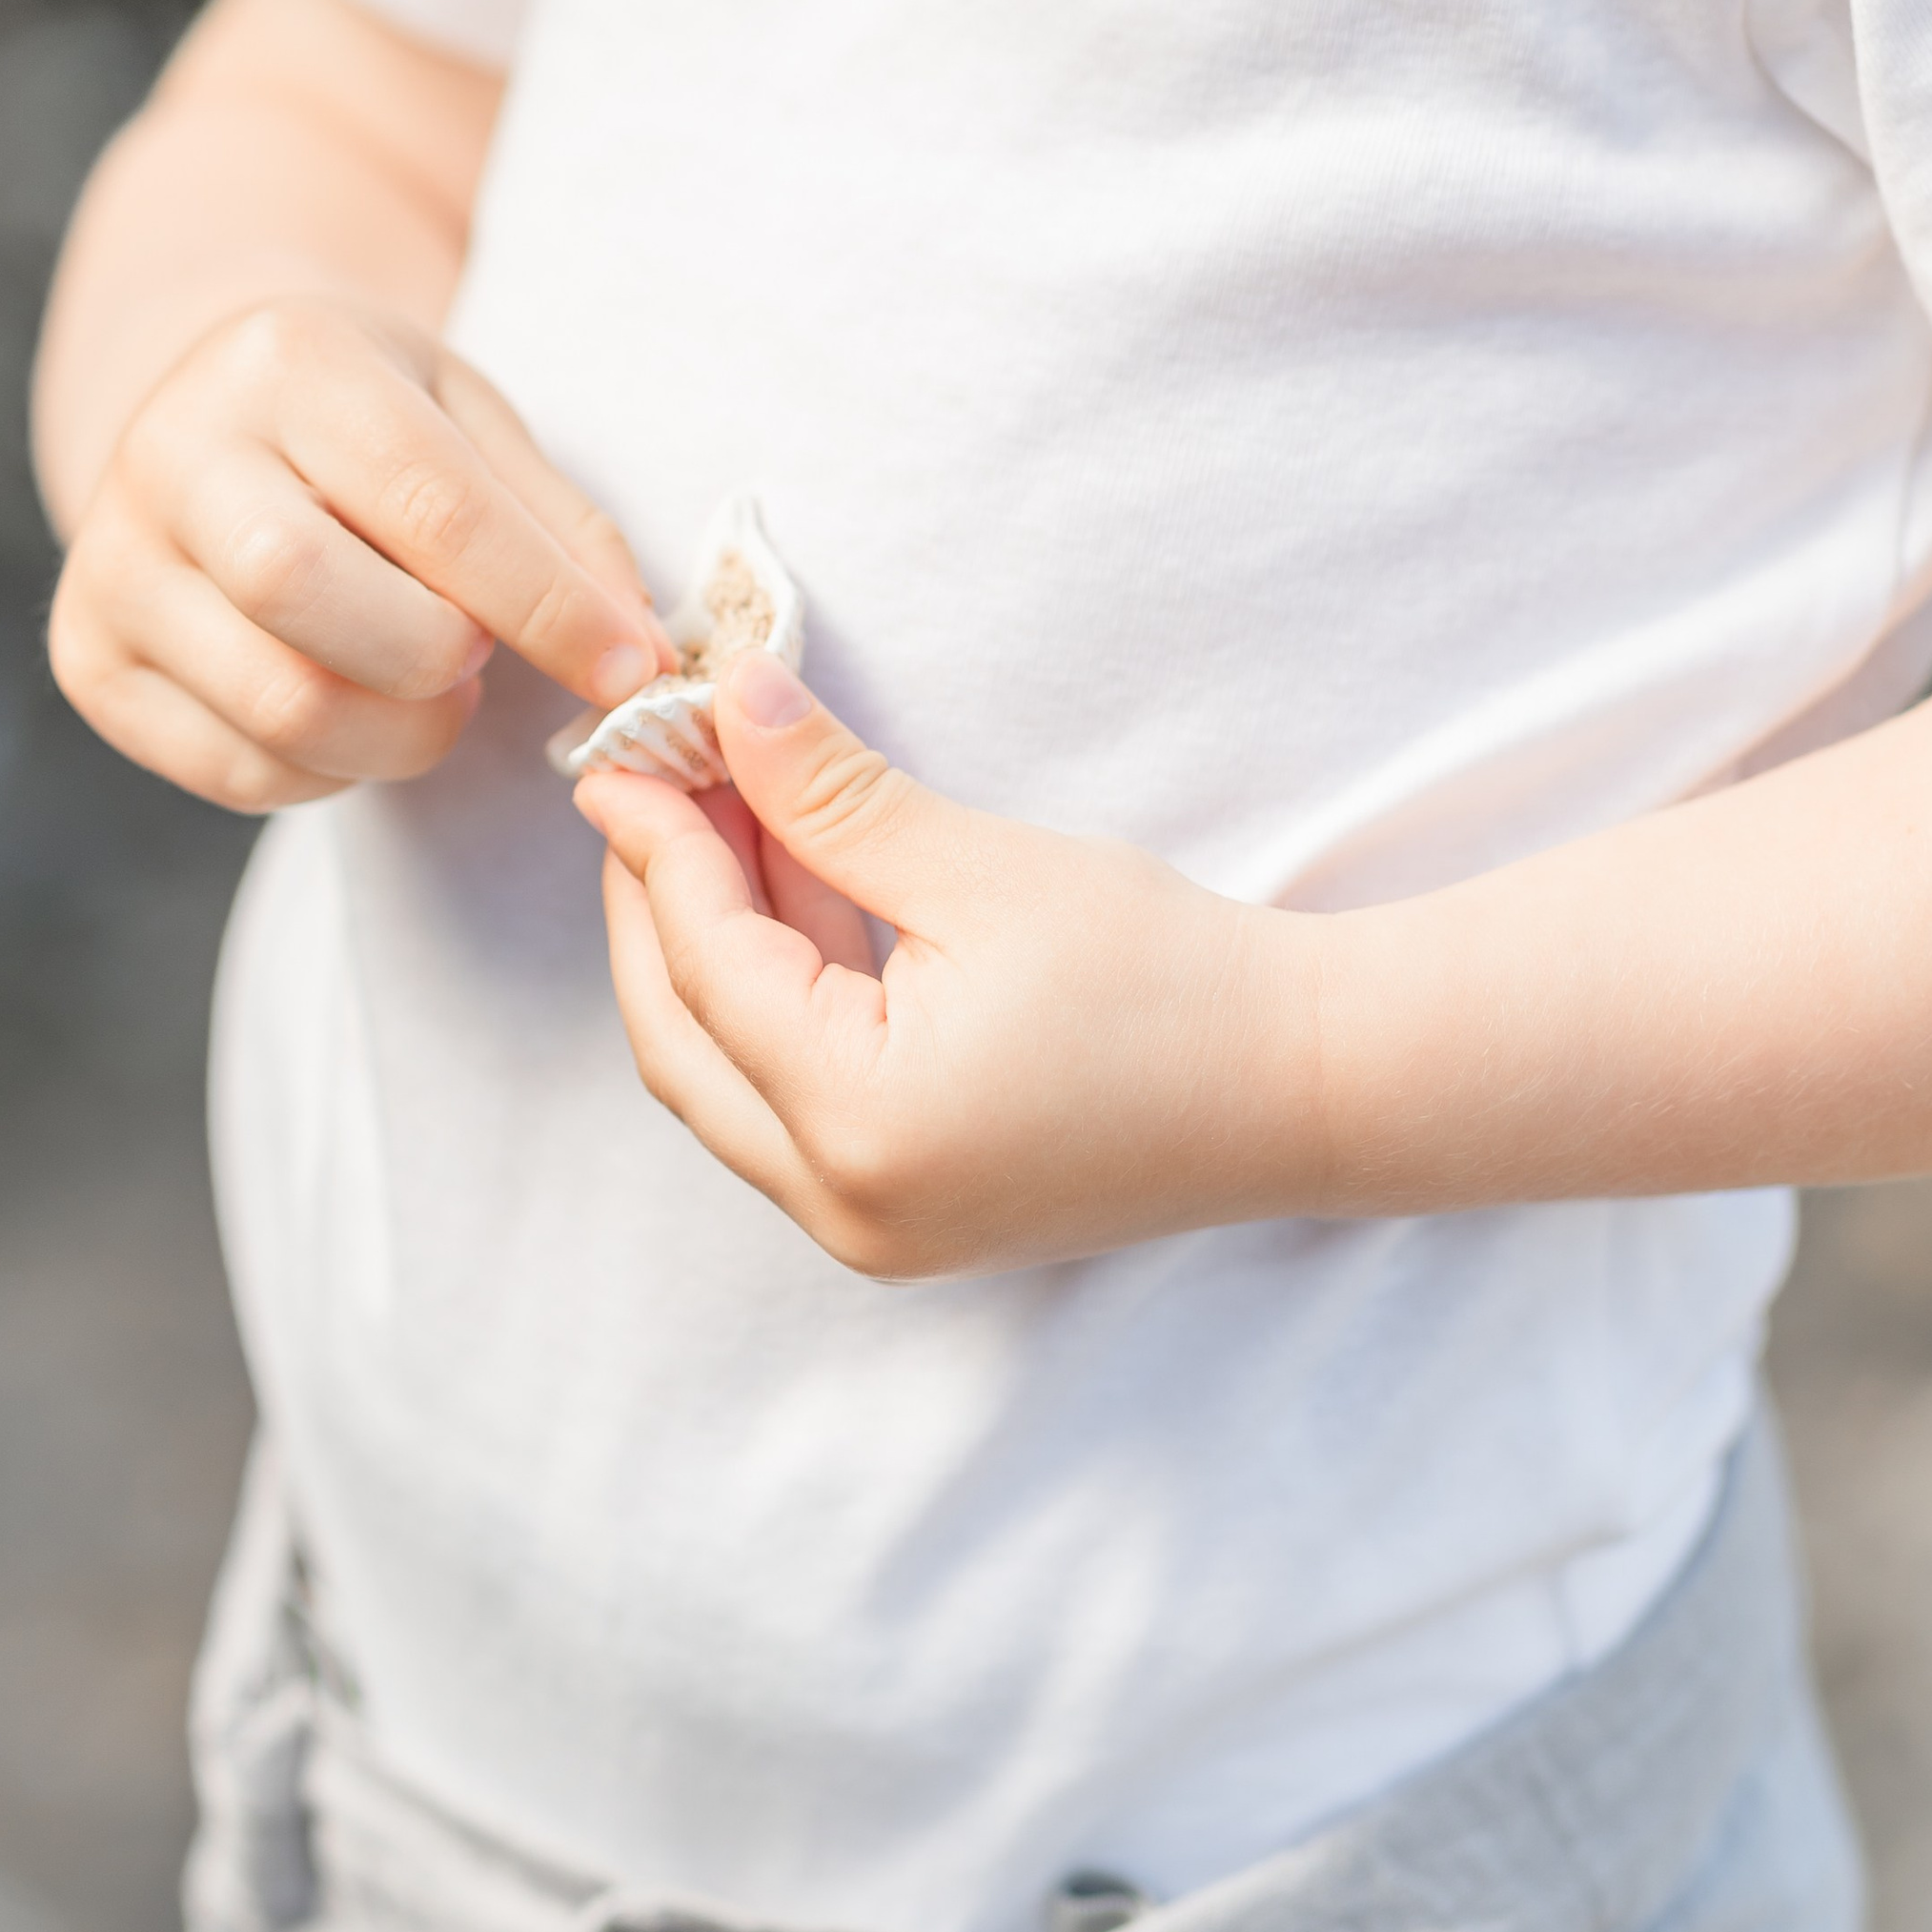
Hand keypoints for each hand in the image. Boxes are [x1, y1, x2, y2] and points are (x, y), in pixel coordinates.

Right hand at [49, 296, 677, 809]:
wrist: (203, 411)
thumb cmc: (368, 423)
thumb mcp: (469, 422)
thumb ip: (560, 528)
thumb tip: (637, 654)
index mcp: (288, 361)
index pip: (434, 510)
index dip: (549, 609)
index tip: (629, 671)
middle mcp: (172, 452)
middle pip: (320, 606)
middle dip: (441, 664)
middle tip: (475, 657)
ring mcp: (111, 562)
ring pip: (283, 708)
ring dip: (400, 735)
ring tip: (425, 685)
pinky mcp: (88, 660)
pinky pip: (241, 772)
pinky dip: (331, 773)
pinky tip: (349, 708)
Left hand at [574, 654, 1327, 1275]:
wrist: (1306, 1086)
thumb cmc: (1170, 977)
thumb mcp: (982, 869)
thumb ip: (832, 796)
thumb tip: (726, 702)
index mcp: (858, 1125)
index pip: (705, 968)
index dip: (657, 847)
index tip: (625, 753)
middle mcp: (845, 1206)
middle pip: (681, 1045)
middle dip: (655, 910)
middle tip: (650, 791)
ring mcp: (873, 1230)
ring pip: (730, 1082)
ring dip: (714, 954)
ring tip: (722, 820)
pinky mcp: (908, 1218)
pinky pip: (794, 1107)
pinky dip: (779, 1006)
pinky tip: (792, 897)